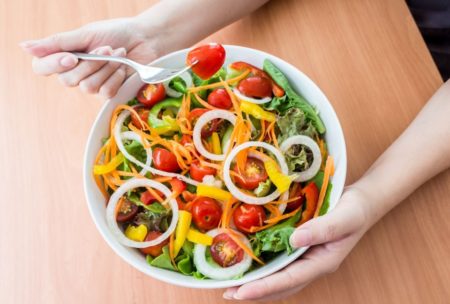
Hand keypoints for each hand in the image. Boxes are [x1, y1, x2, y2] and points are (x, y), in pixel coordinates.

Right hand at [20, 18, 159, 97]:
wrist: (144, 39)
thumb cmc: (115, 33)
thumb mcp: (85, 34)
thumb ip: (57, 43)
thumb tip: (24, 47)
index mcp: (64, 55)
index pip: (42, 68)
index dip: (54, 65)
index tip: (72, 57)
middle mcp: (74, 72)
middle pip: (67, 80)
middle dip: (90, 63)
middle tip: (106, 49)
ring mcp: (91, 84)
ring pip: (87, 87)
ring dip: (106, 68)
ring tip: (117, 54)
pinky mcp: (109, 92)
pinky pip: (104, 92)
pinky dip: (116, 77)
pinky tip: (123, 67)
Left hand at [223, 186, 370, 300]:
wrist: (362, 202)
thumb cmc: (356, 210)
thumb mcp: (344, 217)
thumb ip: (322, 229)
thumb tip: (294, 239)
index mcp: (322, 262)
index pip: (289, 280)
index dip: (264, 287)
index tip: (242, 292)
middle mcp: (312, 264)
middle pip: (281, 285)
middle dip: (255, 292)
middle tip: (229, 293)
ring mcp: (306, 258)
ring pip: (279, 277)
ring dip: (257, 283)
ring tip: (233, 285)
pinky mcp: (300, 248)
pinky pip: (280, 262)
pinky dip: (264, 267)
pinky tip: (249, 263)